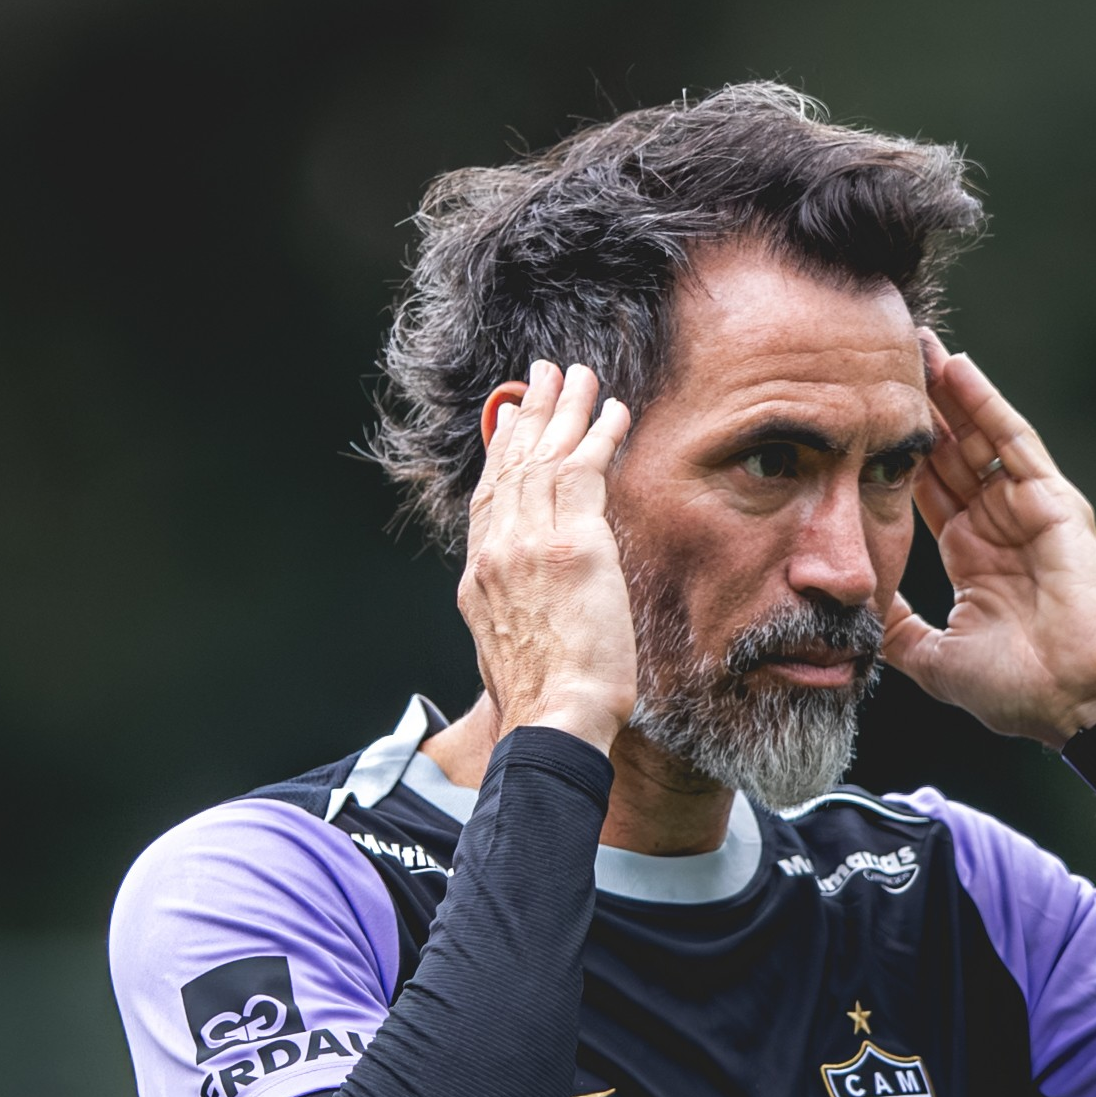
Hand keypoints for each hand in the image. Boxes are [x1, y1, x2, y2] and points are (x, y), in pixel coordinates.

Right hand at [459, 361, 637, 754]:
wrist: (553, 721)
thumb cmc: (543, 705)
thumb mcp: (511, 649)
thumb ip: (517, 611)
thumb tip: (529, 606)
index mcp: (481, 578)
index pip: (489, 498)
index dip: (500, 454)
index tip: (510, 421)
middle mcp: (498, 552)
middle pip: (513, 465)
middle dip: (530, 414)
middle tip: (543, 375)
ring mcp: (531, 546)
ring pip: (548, 458)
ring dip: (566, 409)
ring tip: (579, 375)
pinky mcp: (574, 548)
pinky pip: (586, 474)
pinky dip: (600, 437)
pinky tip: (614, 412)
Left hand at [882, 332, 1095, 745]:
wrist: (1078, 701)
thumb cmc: (1020, 689)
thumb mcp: (934, 659)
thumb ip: (897, 629)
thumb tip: (858, 605)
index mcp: (975, 557)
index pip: (930, 490)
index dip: (900, 454)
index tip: (864, 419)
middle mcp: (1000, 526)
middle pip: (951, 454)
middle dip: (920, 410)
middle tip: (880, 361)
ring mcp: (1029, 510)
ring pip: (979, 438)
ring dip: (948, 392)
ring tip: (914, 346)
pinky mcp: (1054, 502)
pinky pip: (1014, 443)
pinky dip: (985, 404)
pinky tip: (958, 367)